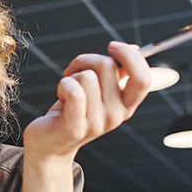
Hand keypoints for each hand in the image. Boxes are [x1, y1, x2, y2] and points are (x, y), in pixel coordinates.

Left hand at [23, 41, 150, 161]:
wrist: (49, 144)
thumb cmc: (71, 111)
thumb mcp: (97, 91)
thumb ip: (116, 73)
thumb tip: (133, 48)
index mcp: (126, 106)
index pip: (143, 78)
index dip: (130, 56)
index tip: (112, 47)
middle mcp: (116, 116)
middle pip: (108, 66)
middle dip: (86, 60)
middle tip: (74, 71)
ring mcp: (97, 124)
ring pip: (86, 76)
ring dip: (71, 76)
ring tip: (67, 92)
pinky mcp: (75, 127)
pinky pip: (74, 90)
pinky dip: (63, 84)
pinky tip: (60, 94)